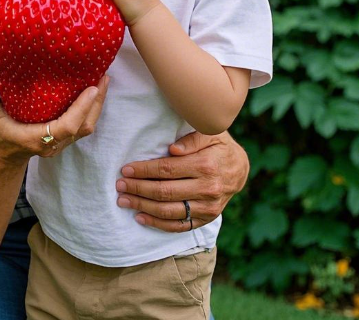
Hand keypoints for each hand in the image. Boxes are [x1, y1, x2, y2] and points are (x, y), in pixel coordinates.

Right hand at [0, 60, 109, 164]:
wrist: (5, 156)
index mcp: (37, 138)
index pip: (67, 126)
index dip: (82, 108)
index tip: (91, 87)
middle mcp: (54, 143)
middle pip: (84, 126)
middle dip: (97, 102)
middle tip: (103, 76)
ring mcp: (62, 144)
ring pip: (87, 127)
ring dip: (97, 104)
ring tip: (102, 79)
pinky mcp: (66, 140)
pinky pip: (84, 126)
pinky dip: (92, 109)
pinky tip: (94, 90)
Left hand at [115, 130, 248, 231]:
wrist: (239, 169)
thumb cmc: (218, 145)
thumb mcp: (209, 133)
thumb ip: (191, 139)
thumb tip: (173, 149)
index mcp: (205, 165)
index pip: (167, 170)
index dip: (144, 171)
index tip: (125, 169)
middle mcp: (207, 189)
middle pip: (165, 192)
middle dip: (138, 189)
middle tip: (119, 185)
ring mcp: (208, 207)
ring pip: (169, 211)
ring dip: (143, 206)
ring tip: (123, 200)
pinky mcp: (206, 219)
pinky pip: (179, 226)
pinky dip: (158, 224)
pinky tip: (140, 217)